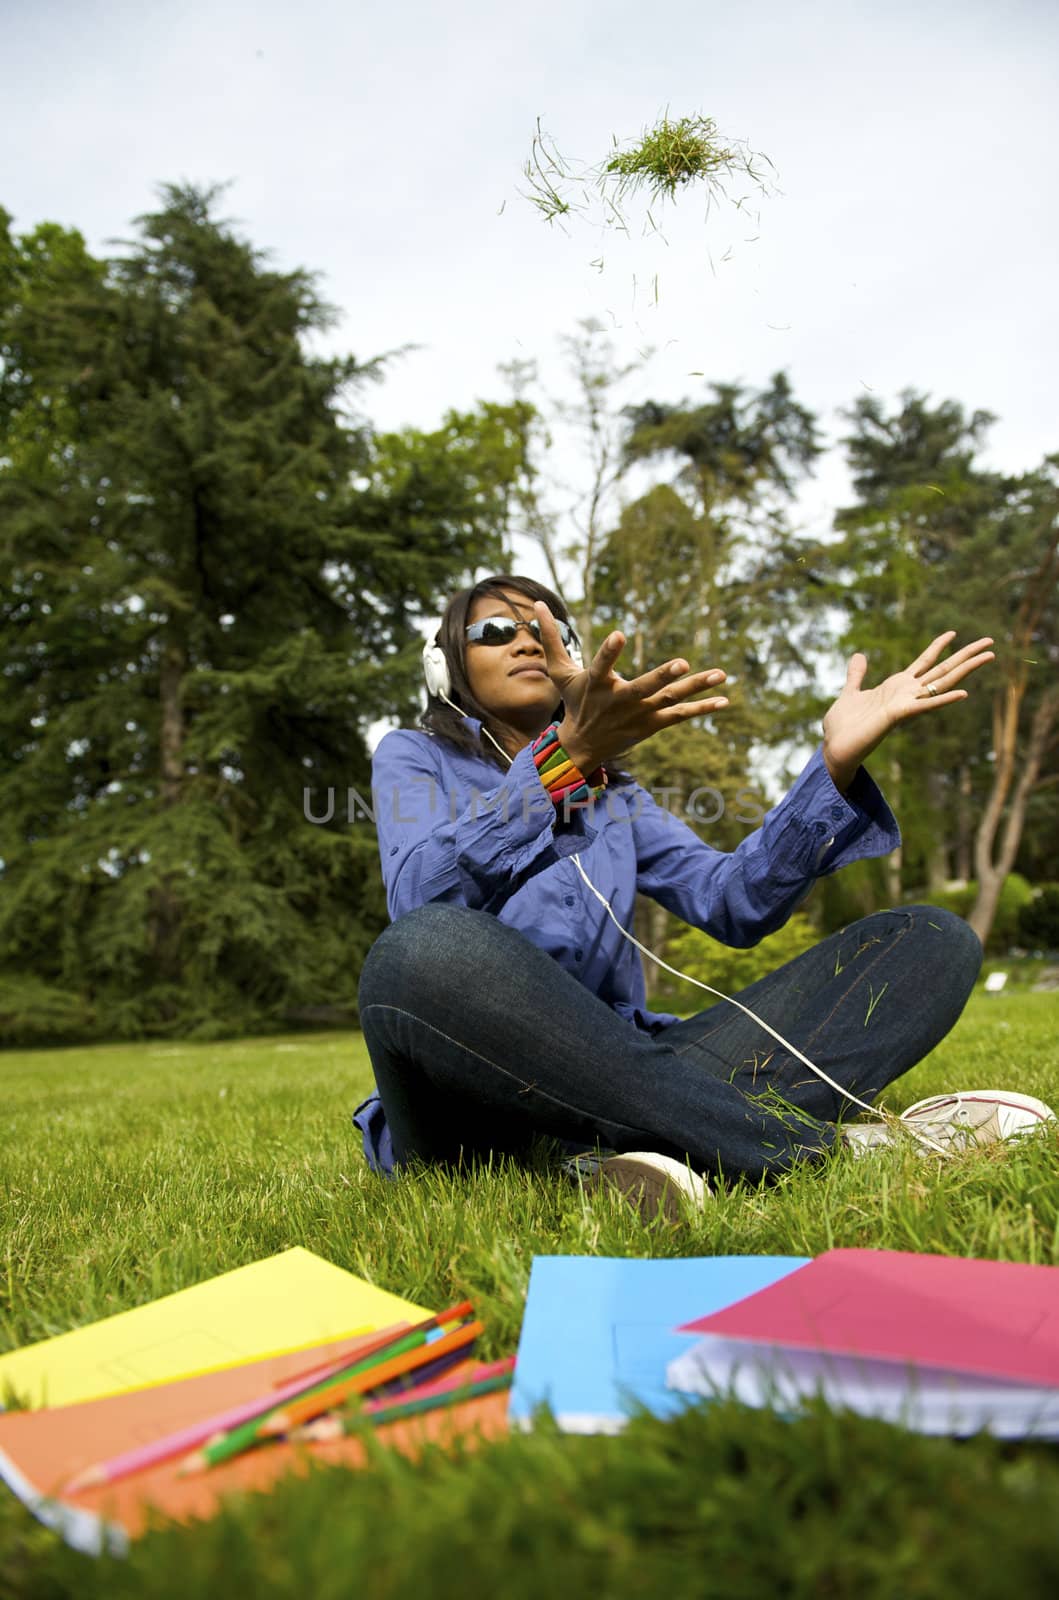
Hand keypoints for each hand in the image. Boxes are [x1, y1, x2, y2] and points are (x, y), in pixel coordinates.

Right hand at [531, 601, 729, 770]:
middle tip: (681, 663)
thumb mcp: (559, 672)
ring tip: (721, 674)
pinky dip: (702, 709)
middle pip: (644, 688)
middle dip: (662, 677)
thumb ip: (552, 639)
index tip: (619, 634)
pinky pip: (681, 716)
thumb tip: (537, 605)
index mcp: (597, 684)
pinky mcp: (653, 724)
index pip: (601, 665)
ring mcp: (640, 714)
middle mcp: (620, 701)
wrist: (584, 746)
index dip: (609, 651)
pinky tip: (724, 699)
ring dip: (696, 688)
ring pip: (670, 699)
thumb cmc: (573, 702)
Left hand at [822, 631, 994, 791]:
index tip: (953, 632)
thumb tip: (859, 655)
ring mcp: (906, 704)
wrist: (835, 748)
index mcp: (897, 687)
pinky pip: (925, 705)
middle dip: (966, 655)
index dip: (938, 646)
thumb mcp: (850, 693)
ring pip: (942, 683)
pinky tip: (964, 693)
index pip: (924, 662)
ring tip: (989, 657)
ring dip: (966, 669)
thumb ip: (857, 675)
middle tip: (990, 642)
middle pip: (943, 670)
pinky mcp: (899, 715)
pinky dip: (944, 700)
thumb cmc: (843, 726)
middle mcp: (907, 694)